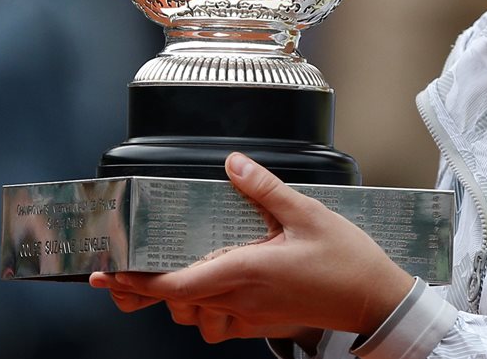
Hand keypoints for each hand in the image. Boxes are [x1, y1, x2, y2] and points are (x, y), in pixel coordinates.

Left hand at [95, 153, 414, 342]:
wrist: (375, 301)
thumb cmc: (347, 261)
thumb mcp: (307, 213)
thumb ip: (265, 188)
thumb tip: (234, 163)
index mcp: (245, 271)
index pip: (175, 285)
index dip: (136, 282)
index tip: (110, 273)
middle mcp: (241, 298)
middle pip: (176, 303)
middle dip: (143, 291)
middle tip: (120, 272)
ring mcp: (251, 315)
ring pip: (195, 316)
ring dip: (175, 299)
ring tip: (162, 275)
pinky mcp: (263, 323)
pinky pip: (220, 323)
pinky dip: (204, 310)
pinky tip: (208, 288)